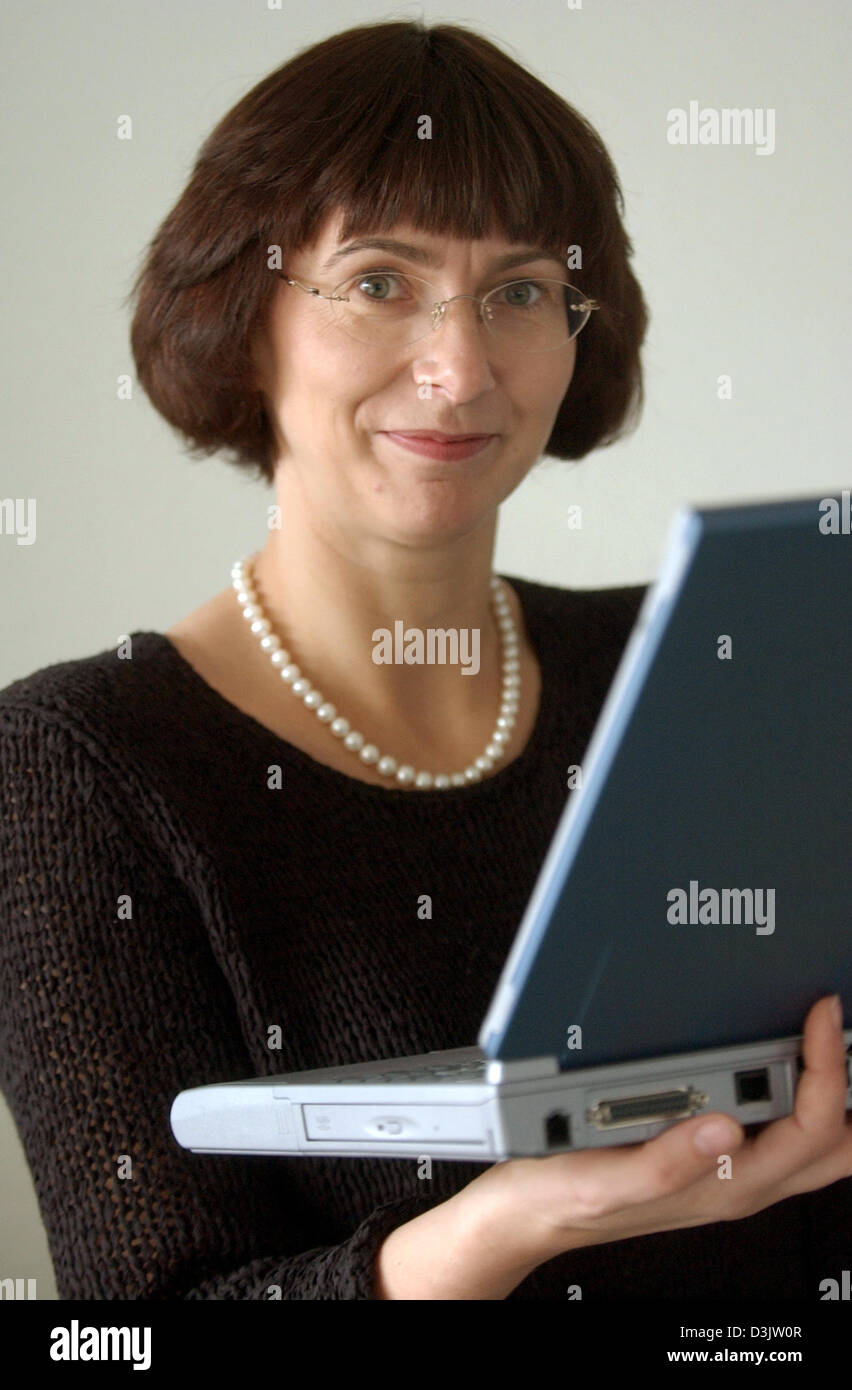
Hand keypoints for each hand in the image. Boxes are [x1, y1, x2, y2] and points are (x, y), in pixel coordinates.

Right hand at [459, 994, 849, 1268]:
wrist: (527, 1213)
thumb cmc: (560, 1198)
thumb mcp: (603, 1180)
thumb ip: (666, 1161)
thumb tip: (725, 1125)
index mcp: (725, 1182)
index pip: (815, 1127)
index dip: (828, 1063)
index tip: (818, 1011)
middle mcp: (739, 1179)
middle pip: (839, 1144)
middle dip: (847, 1082)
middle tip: (825, 1022)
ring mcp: (731, 1171)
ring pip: (817, 1142)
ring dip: (829, 1091)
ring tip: (812, 1034)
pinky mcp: (713, 1158)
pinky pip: (783, 1133)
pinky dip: (799, 1095)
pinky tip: (775, 1060)